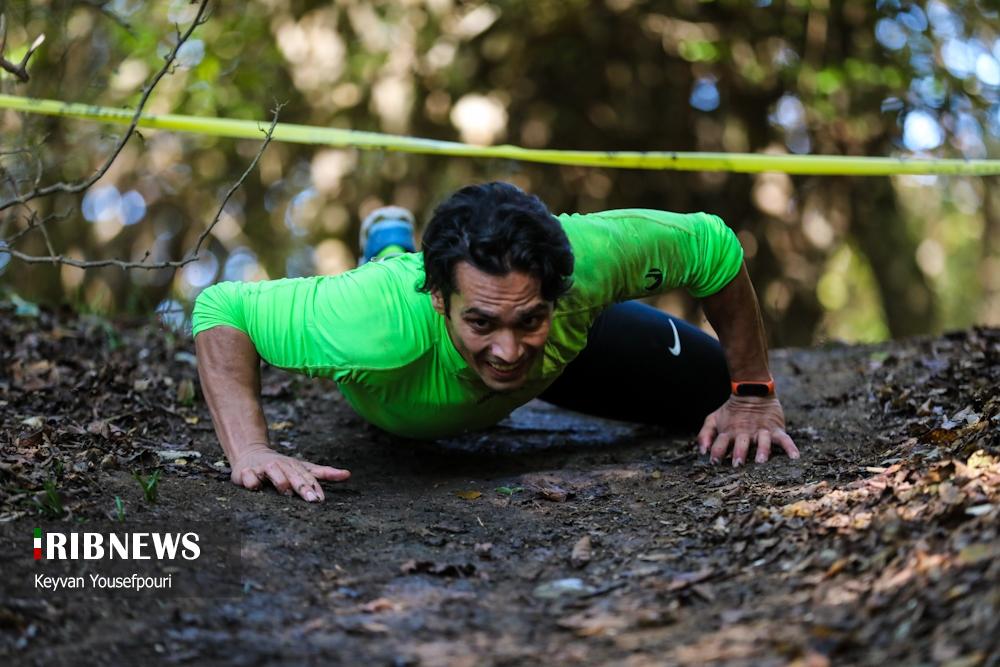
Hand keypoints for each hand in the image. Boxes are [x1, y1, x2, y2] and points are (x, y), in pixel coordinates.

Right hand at [230, 444, 350, 501]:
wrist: (251, 453)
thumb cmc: (282, 466)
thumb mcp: (303, 468)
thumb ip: (324, 473)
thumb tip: (348, 474)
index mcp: (295, 467)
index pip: (307, 477)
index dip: (315, 487)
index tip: (321, 499)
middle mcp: (281, 466)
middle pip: (293, 474)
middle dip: (302, 486)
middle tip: (311, 499)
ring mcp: (263, 468)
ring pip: (273, 471)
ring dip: (279, 479)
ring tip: (286, 491)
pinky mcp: (245, 472)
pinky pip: (247, 476)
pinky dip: (250, 480)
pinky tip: (254, 486)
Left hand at [696, 395, 799, 466]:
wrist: (752, 391)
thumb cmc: (731, 412)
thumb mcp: (714, 419)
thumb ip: (705, 435)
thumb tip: (702, 452)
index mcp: (729, 431)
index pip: (721, 442)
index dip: (717, 451)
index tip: (714, 462)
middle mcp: (745, 432)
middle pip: (742, 443)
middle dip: (739, 453)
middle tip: (737, 464)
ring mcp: (761, 430)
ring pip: (763, 441)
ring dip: (762, 450)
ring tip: (762, 460)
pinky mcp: (775, 429)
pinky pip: (785, 439)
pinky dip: (790, 447)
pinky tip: (795, 457)